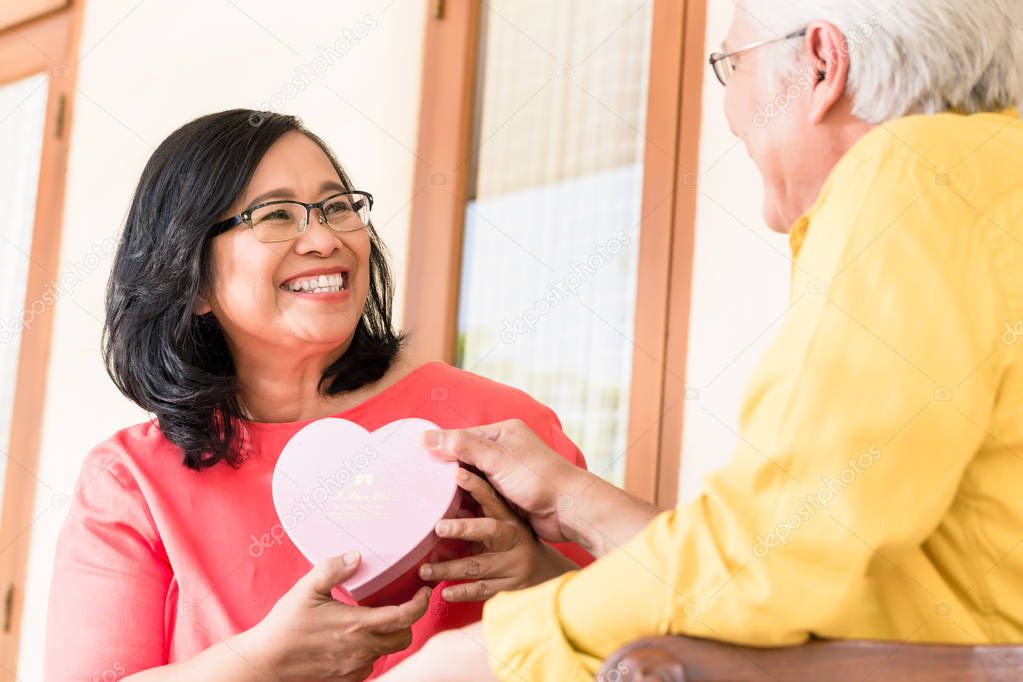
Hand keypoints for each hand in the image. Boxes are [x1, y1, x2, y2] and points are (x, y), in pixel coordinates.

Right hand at [239, 553, 430, 680]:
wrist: (266, 662)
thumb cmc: (285, 625)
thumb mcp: (307, 589)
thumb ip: (333, 569)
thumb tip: (356, 556)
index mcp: (356, 625)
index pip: (404, 616)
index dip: (421, 603)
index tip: (425, 591)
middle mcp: (361, 649)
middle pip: (404, 637)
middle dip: (408, 621)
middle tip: (401, 604)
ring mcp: (355, 667)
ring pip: (388, 652)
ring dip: (389, 636)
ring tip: (376, 620)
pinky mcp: (347, 679)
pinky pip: (370, 664)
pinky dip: (371, 651)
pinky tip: (357, 638)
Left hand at [419, 469, 577, 600]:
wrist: (546, 572)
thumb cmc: (514, 541)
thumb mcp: (504, 524)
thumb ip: (482, 513)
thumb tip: (446, 492)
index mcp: (510, 519)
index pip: (493, 499)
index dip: (477, 486)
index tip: (458, 474)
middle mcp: (514, 539)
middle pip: (489, 531)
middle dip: (462, 529)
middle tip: (438, 527)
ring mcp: (512, 565)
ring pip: (478, 566)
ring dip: (449, 569)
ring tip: (425, 570)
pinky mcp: (509, 587)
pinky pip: (483, 590)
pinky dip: (462, 592)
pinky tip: (444, 592)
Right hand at [424, 419, 660, 557]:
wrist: (568, 510)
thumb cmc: (538, 479)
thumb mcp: (497, 459)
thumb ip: (462, 446)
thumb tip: (427, 437)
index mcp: (504, 433)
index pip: (463, 436)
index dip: (442, 447)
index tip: (417, 459)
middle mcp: (504, 451)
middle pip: (465, 457)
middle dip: (446, 469)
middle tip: (418, 481)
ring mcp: (506, 474)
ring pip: (471, 479)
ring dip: (454, 489)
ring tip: (428, 498)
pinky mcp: (508, 496)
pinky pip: (479, 496)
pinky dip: (466, 501)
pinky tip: (448, 510)